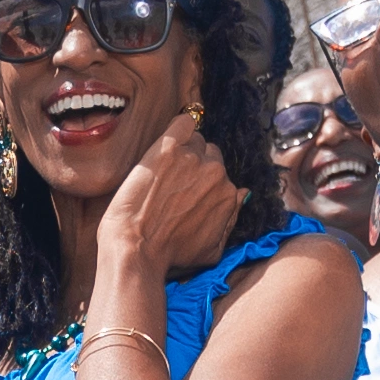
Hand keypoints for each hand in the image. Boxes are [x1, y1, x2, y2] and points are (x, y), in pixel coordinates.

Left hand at [95, 113, 244, 282]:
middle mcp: (215, 172)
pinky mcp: (167, 148)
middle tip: (172, 182)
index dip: (201, 182)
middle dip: (193, 165)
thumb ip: (231, 220)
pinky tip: (166, 143)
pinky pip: (182, 123)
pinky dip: (178, 128)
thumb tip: (243, 193)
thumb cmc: (170, 256)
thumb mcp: (212, 250)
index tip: (185, 191)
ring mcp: (191, 158)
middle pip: (209, 153)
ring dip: (182, 150)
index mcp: (228, 193)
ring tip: (162, 172)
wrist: (136, 248)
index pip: (220, 172)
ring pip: (194, 140)